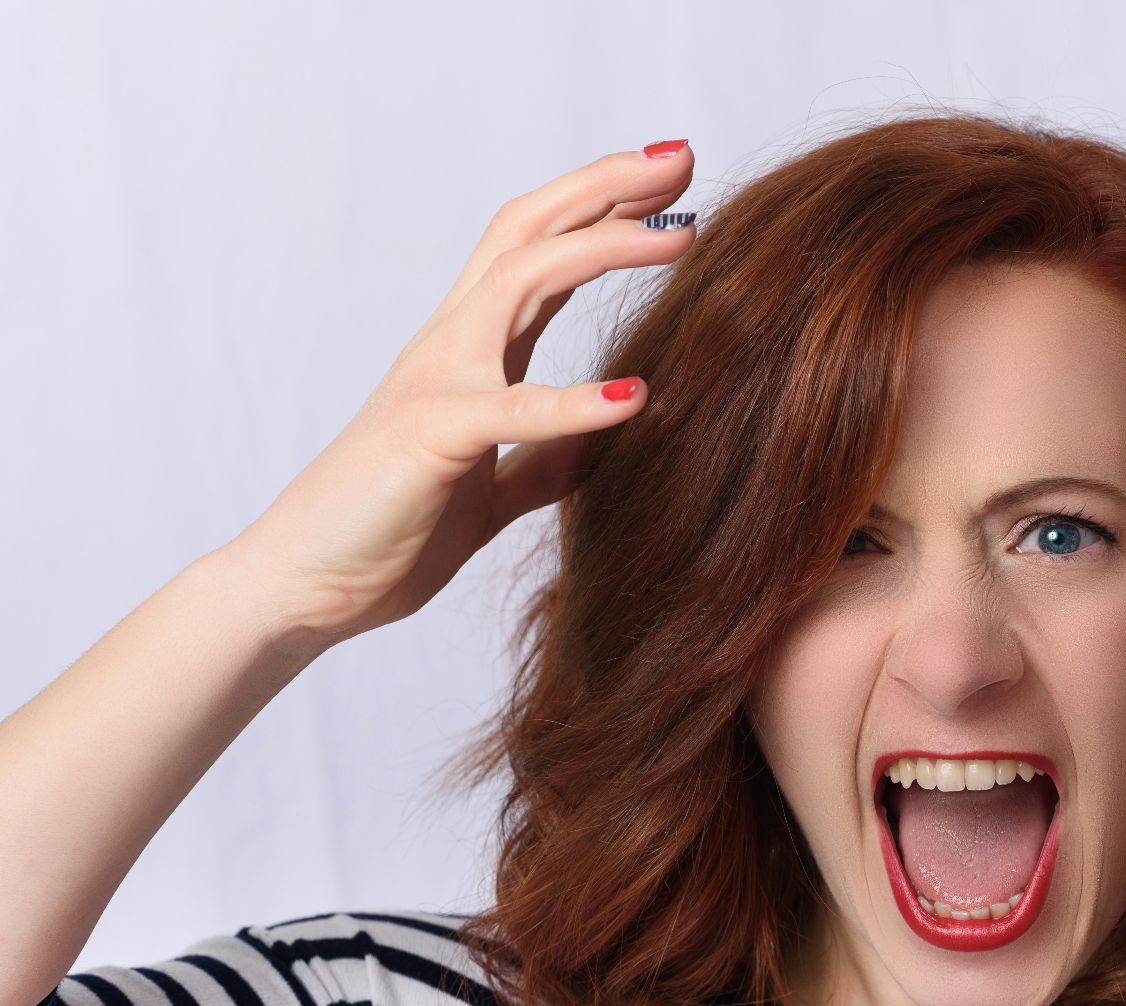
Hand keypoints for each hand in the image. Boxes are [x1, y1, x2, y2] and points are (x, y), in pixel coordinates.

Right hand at [220, 143, 696, 643]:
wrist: (302, 587)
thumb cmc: (383, 532)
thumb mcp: (488, 492)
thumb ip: (540, 461)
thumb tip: (599, 444)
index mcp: (469, 352)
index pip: (540, 251)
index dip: (603, 208)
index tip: (673, 184)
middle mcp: (451, 345)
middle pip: (530, 231)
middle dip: (606, 187)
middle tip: (685, 159)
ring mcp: (437, 382)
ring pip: (521, 279)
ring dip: (605, 250)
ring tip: (683, 241)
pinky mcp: (431, 438)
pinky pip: (511, 410)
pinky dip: (576, 402)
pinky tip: (635, 396)